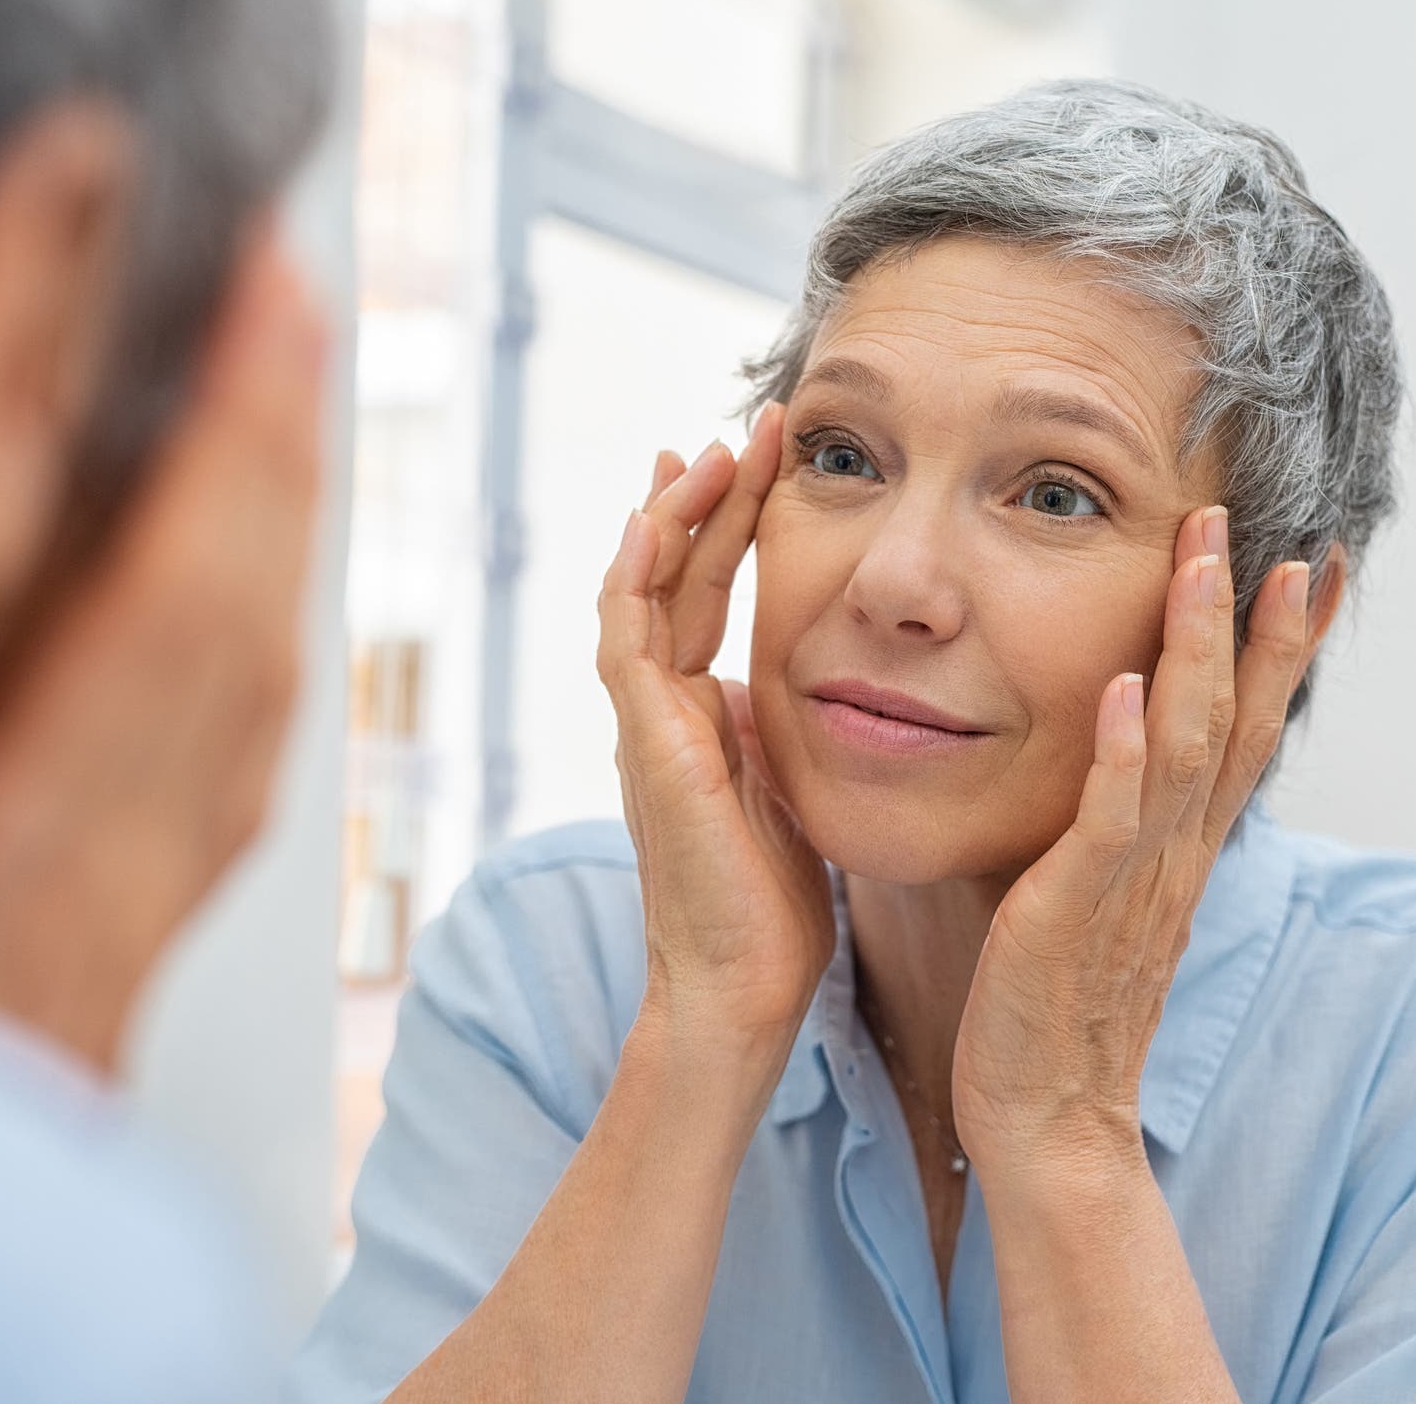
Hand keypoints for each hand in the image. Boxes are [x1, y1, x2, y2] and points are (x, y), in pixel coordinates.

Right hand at [0, 228, 326, 1071]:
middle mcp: (145, 825)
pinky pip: (256, 716)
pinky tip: (264, 554)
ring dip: (284, 507)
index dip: (228, 449)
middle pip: (245, 600)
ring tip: (282, 383)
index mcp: (51, 828)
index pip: (172, 602)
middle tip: (291, 297)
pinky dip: (268, 605)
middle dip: (275, 439)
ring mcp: (180, 845)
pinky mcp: (181, 863)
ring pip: (266, 647)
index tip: (259, 320)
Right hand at [595, 402, 833, 1054]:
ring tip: (708, 449)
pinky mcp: (648, 748)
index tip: (762, 460)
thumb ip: (777, 732)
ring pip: (641, 593)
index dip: (728, 525)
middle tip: (744, 427)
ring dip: (673, 518)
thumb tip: (783, 683)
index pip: (704, 596)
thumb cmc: (773, 909)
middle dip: (706, 498)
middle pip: (673, 577)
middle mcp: (663, 711)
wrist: (744, 987)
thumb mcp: (788, 791)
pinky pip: (627, 644)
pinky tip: (654, 521)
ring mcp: (648, 727)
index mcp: (699, 717)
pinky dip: (635, 578)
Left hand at [951, 504, 1313, 1174]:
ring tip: (1207, 565)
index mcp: (1181, 847)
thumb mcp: (1098, 893)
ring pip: (1188, 746)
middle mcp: (1177, 853)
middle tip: (1285, 537)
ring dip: (1200, 652)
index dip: (1285, 648)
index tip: (1316, 566)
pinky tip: (1129, 689)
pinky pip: (1111, 820)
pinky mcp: (1078, 907)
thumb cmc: (1056, 1002)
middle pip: (1240, 720)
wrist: (1047, 1114)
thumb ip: (1113, 823)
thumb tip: (1107, 748)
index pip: (1249, 728)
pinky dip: (1125, 753)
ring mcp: (1135, 878)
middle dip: (1263, 626)